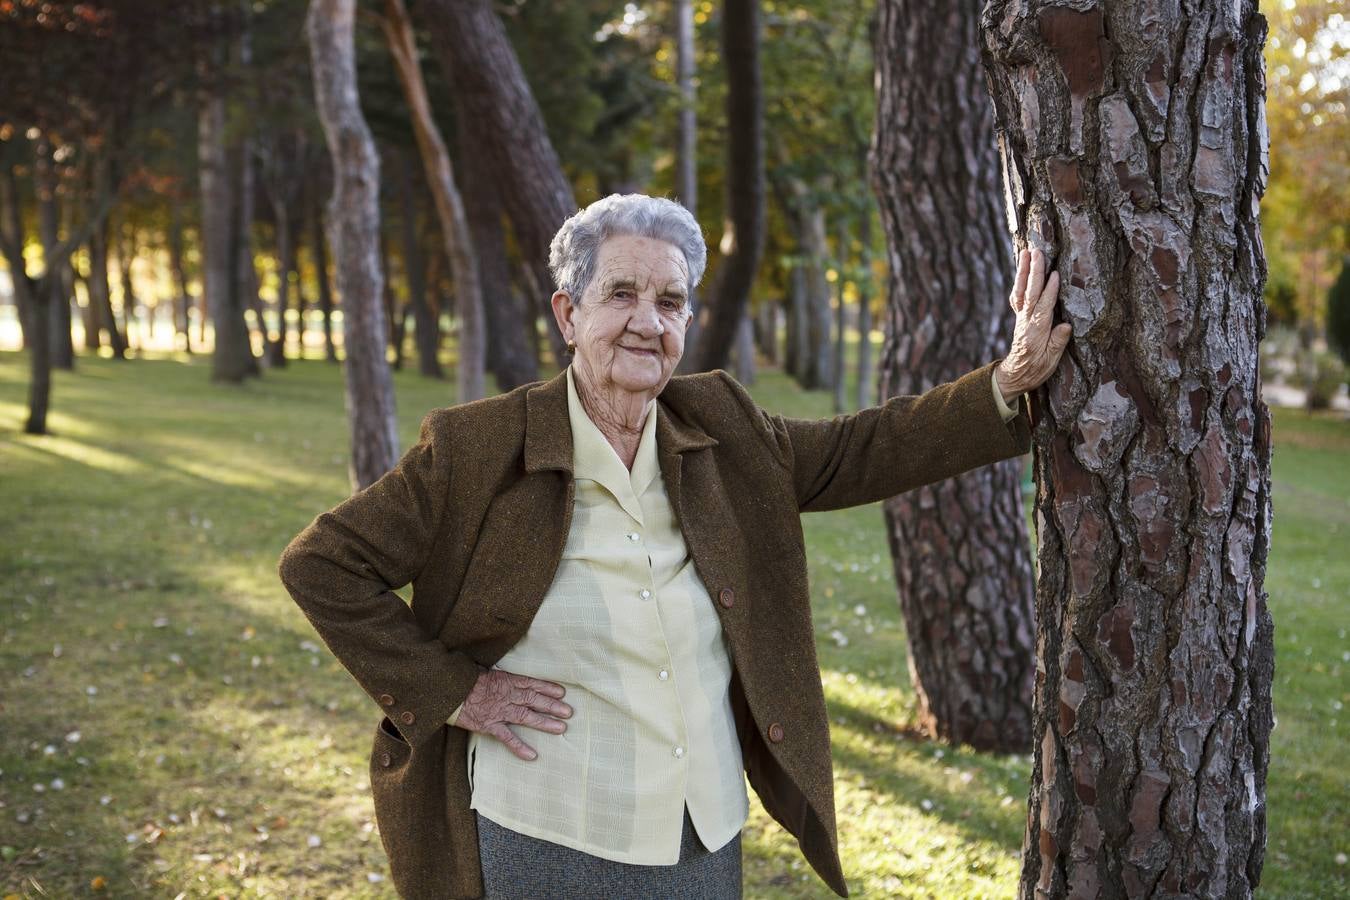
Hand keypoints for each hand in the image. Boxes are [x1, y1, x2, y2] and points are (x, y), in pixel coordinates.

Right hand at [454, 668, 571, 760]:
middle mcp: (506, 696)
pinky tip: (532, 755)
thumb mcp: (481, 669)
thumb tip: (502, 674)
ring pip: (526, 717)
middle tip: (569, 712)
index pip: (531, 684)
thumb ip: (495, 675)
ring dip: (544, 723)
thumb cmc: (462, 678)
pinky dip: (519, 747)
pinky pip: (507, 738)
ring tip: (561, 728)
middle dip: (552, 705)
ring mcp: (499, 711)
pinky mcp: (489, 725)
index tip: (562, 692)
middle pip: (533, 700)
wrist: (446, 690)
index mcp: (505, 681)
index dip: (547, 688)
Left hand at [996, 247, 1072, 399]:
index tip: (1054, 273)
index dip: (1050, 290)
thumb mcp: (1051, 361)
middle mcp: (1027, 320)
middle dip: (1034, 271)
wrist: (1017, 373)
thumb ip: (1058, 342)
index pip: (1045, 306)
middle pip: (1031, 292)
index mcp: (1038, 330)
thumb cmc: (1037, 368)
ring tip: (1026, 252)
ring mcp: (1022, 316)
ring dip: (1024, 270)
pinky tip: (1021, 270)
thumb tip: (1066, 325)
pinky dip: (1019, 281)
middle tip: (1037, 252)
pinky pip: (1018, 296)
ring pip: (1022, 290)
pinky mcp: (1020, 316)